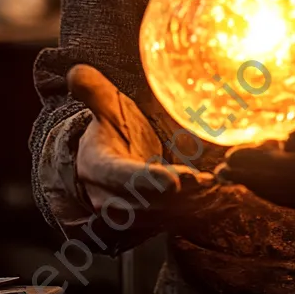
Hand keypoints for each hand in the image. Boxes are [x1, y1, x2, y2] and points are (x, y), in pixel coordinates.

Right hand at [69, 65, 214, 231]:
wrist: (102, 167)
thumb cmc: (110, 131)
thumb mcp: (103, 108)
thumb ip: (93, 91)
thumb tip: (76, 72)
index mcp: (99, 168)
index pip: (123, 176)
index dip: (147, 181)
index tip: (173, 181)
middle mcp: (111, 199)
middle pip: (149, 200)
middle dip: (179, 195)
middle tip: (207, 181)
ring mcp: (130, 215)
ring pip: (164, 214)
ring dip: (192, 205)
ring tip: (218, 188)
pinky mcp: (151, 222)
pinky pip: (175, 218)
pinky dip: (196, 210)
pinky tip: (217, 196)